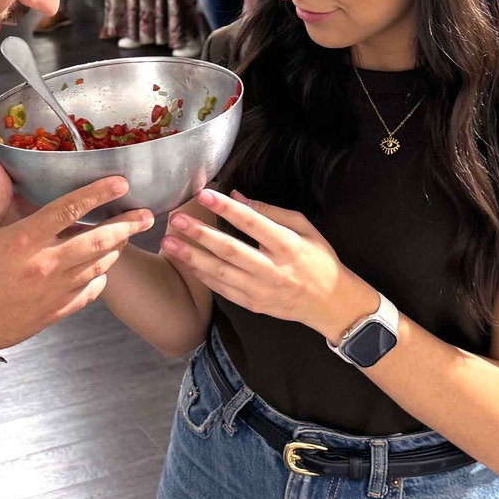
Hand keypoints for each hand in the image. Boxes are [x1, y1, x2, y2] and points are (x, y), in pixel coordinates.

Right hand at [0, 164, 154, 353]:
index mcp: (25, 239)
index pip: (70, 208)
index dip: (99, 193)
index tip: (121, 183)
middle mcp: (46, 264)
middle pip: (98, 240)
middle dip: (127, 226)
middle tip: (146, 216)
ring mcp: (54, 290)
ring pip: (99, 266)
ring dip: (115, 250)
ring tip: (125, 238)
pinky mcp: (56, 312)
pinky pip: (90, 293)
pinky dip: (100, 279)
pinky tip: (101, 270)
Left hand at [162, 189, 369, 340]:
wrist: (329, 303)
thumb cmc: (317, 259)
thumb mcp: (304, 228)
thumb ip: (271, 211)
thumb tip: (238, 196)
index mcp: (287, 246)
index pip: (252, 223)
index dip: (226, 208)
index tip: (204, 194)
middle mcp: (272, 269)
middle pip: (230, 250)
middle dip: (200, 234)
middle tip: (176, 220)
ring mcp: (261, 290)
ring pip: (220, 273)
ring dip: (192, 257)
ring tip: (169, 243)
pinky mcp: (253, 305)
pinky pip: (223, 290)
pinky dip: (203, 276)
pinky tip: (187, 263)